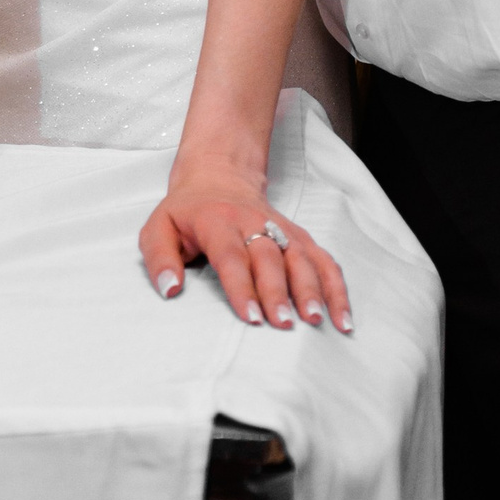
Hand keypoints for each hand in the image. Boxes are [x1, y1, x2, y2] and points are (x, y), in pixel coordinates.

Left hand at [139, 152, 352, 335]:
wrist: (218, 174)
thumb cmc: (186, 212)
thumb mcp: (157, 227)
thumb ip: (159, 258)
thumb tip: (170, 291)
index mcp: (216, 220)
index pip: (231, 255)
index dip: (242, 286)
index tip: (251, 317)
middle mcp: (253, 222)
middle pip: (269, 257)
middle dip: (278, 292)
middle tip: (283, 325)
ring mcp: (280, 228)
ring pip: (300, 256)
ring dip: (311, 288)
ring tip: (317, 321)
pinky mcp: (297, 236)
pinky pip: (321, 259)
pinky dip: (335, 286)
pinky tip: (342, 316)